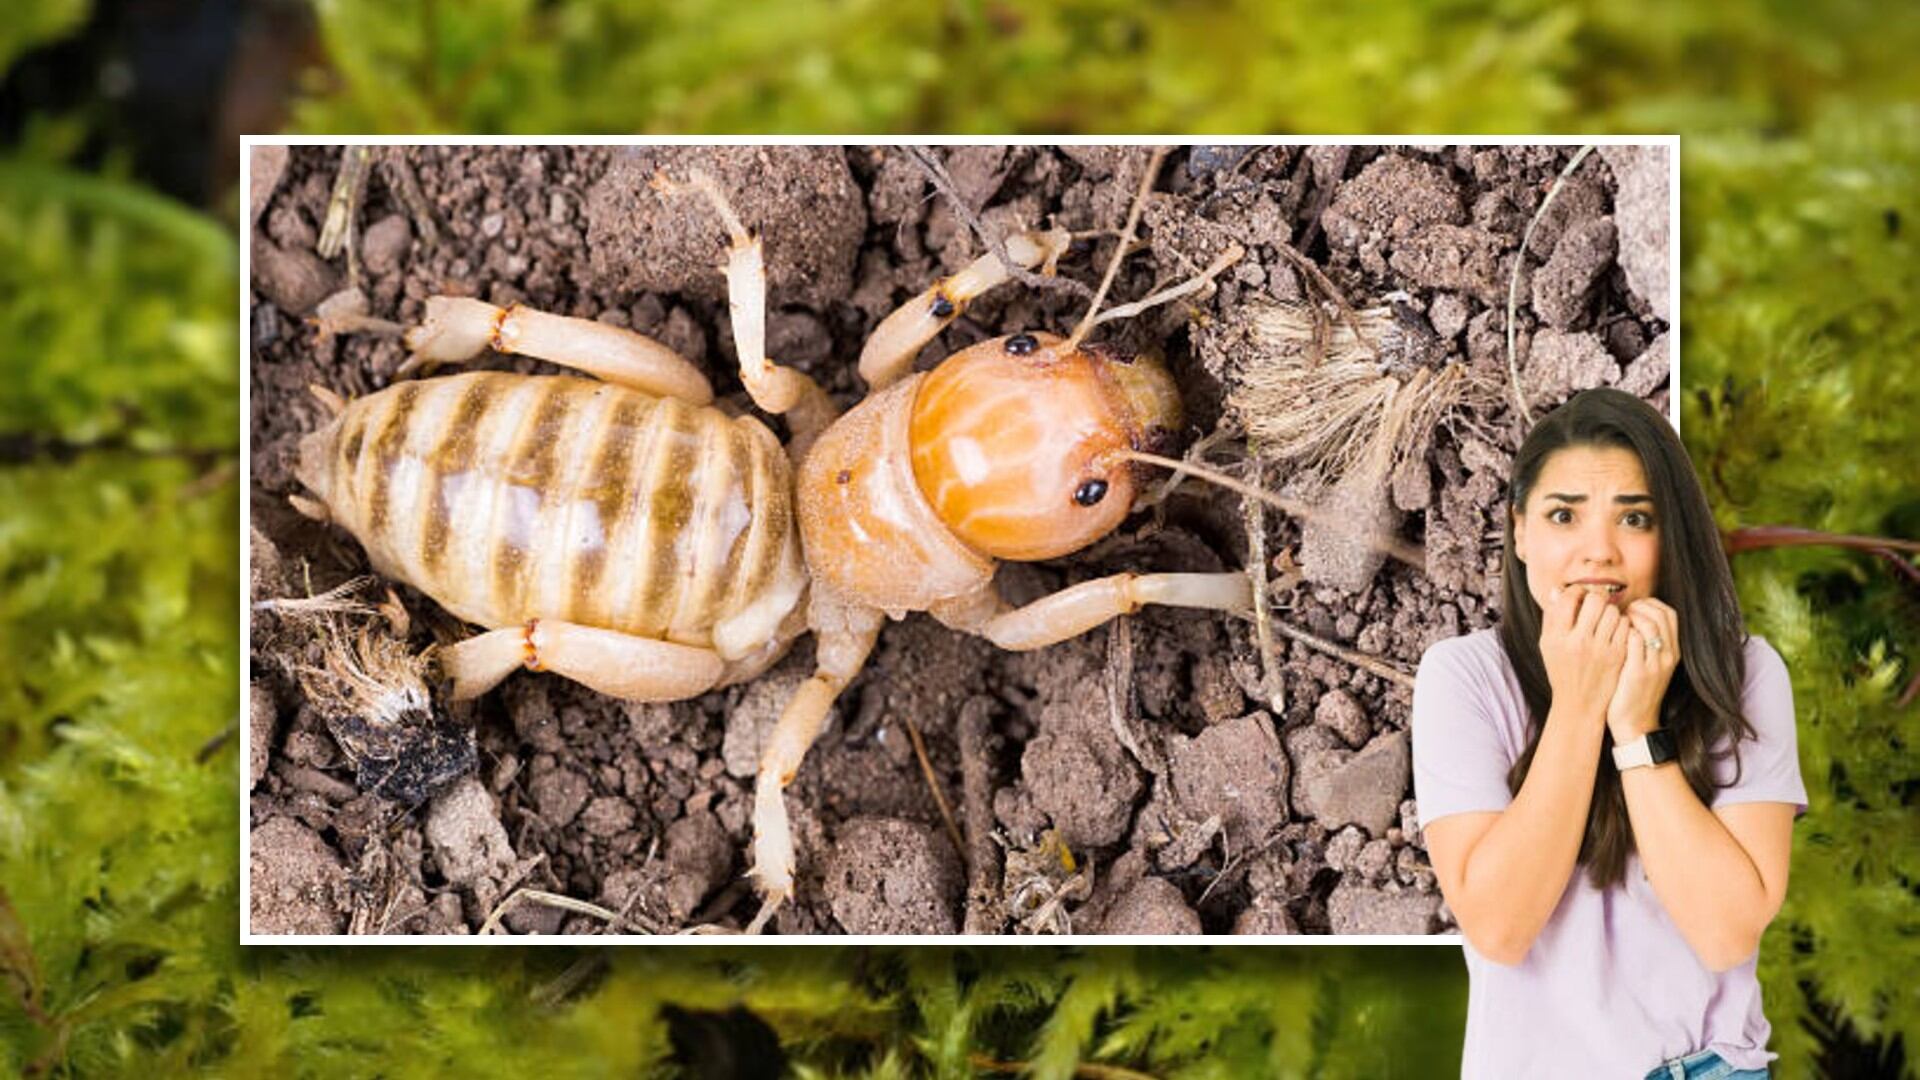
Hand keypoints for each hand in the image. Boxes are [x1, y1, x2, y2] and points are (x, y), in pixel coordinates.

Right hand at [1539, 585, 1630, 726]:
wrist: (1578, 703)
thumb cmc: (1561, 670)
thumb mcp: (1547, 644)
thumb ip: (1551, 617)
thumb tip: (1557, 589)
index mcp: (1557, 637)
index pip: (1568, 598)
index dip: (1575, 591)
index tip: (1578, 595)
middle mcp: (1578, 641)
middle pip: (1594, 600)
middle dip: (1595, 596)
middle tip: (1595, 601)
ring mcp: (1600, 649)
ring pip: (1613, 611)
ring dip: (1609, 609)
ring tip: (1604, 617)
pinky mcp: (1617, 655)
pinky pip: (1625, 626)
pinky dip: (1621, 623)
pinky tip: (1614, 629)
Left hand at [1607, 597, 1680, 739]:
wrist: (1635, 724)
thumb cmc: (1633, 691)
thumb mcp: (1646, 665)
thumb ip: (1643, 642)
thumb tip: (1627, 617)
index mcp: (1672, 652)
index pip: (1669, 614)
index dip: (1650, 604)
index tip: (1631, 607)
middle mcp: (1668, 656)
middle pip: (1662, 615)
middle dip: (1640, 607)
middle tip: (1622, 611)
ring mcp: (1656, 664)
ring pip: (1650, 625)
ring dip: (1630, 617)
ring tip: (1615, 622)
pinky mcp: (1639, 672)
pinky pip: (1634, 641)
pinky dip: (1622, 632)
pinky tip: (1609, 636)